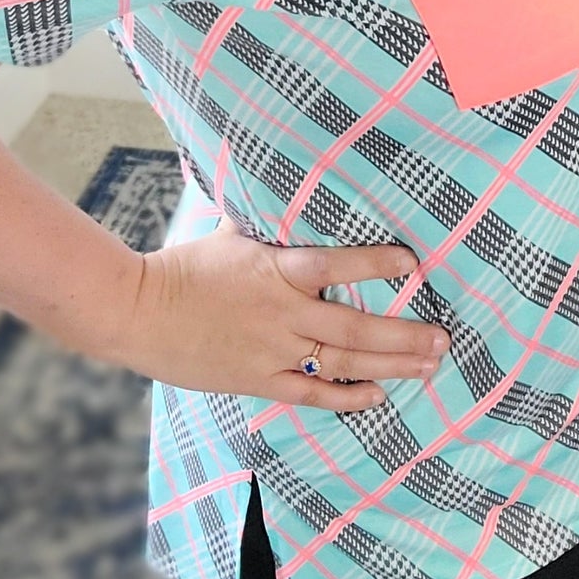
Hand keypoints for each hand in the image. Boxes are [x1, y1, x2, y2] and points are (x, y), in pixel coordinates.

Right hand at [111, 216, 451, 410]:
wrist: (135, 313)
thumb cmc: (183, 267)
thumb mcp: (230, 235)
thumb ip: (266, 222)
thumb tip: (284, 182)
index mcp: (276, 270)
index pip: (336, 264)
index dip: (375, 262)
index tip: (411, 261)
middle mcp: (282, 312)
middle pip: (355, 328)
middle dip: (404, 334)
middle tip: (443, 337)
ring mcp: (272, 350)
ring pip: (342, 363)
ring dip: (390, 365)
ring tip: (427, 366)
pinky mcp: (257, 379)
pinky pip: (311, 393)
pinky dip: (346, 397)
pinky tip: (378, 395)